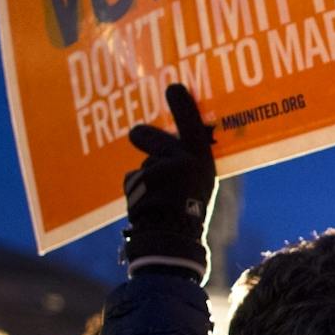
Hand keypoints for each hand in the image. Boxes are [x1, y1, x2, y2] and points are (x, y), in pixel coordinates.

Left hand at [122, 84, 218, 280]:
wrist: (175, 247)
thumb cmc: (188, 216)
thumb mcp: (196, 186)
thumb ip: (182, 163)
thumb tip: (155, 138)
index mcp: (203, 162)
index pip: (193, 127)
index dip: (183, 107)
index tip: (173, 87)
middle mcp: (186, 164)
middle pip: (152, 140)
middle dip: (143, 137)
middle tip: (135, 133)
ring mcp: (163, 174)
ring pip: (142, 168)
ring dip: (143, 181)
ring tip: (158, 203)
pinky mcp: (145, 185)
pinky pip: (132, 183)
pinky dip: (136, 195)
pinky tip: (148, 210)